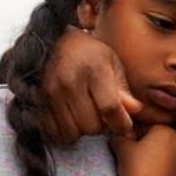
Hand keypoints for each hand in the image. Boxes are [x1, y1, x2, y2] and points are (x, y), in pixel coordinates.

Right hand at [42, 28, 141, 142]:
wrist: (57, 42)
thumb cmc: (91, 54)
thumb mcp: (113, 64)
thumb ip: (123, 90)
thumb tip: (135, 111)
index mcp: (94, 70)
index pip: (109, 108)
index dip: (121, 123)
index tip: (125, 125)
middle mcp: (71, 81)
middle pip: (91, 126)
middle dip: (102, 126)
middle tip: (102, 115)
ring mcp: (52, 92)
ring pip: (73, 133)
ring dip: (83, 130)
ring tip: (87, 115)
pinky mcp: (40, 101)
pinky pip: (54, 132)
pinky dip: (65, 131)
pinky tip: (72, 118)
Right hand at [109, 126, 175, 175]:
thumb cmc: (135, 166)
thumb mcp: (121, 146)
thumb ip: (119, 137)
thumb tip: (118, 137)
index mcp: (167, 130)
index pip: (145, 127)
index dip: (132, 136)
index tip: (125, 146)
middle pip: (157, 140)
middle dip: (145, 146)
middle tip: (131, 157)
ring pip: (164, 155)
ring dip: (153, 158)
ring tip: (139, 168)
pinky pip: (169, 169)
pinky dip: (160, 171)